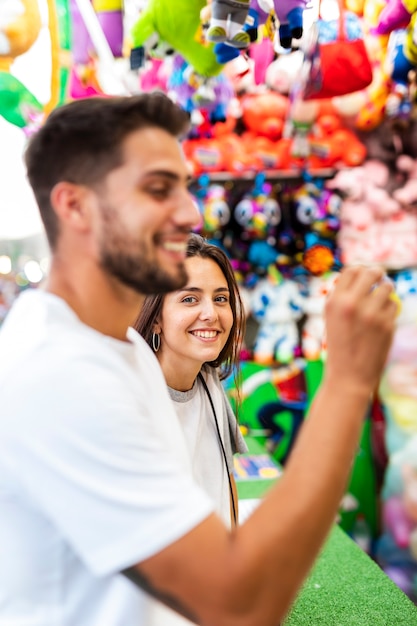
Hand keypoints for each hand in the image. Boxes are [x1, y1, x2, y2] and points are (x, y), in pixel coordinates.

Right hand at [323, 265, 396, 396]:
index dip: (360, 271)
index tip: (364, 277)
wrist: (348, 377)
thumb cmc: (340, 345)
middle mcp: (352, 304)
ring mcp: (371, 314)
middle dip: (377, 275)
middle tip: (378, 280)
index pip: (352, 270)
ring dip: (386, 291)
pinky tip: (381, 321)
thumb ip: (344, 296)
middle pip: (372, 273)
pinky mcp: (387, 325)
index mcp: (334, 301)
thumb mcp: (332, 318)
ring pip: (387, 288)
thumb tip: (362, 273)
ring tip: (379, 302)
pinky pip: (393, 306)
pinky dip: (389, 310)